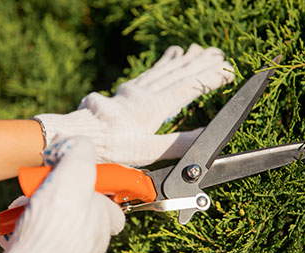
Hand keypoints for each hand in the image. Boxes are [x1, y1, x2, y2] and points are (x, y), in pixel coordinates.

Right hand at [0, 135, 124, 252]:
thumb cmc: (61, 221)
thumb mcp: (77, 171)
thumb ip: (80, 151)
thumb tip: (72, 144)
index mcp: (104, 218)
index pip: (112, 203)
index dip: (98, 186)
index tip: (79, 176)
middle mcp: (90, 237)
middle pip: (76, 208)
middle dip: (55, 193)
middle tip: (41, 187)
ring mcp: (68, 251)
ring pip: (53, 221)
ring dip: (35, 208)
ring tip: (23, 205)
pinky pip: (36, 236)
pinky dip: (23, 226)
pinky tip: (14, 222)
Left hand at [34, 44, 233, 165]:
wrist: (77, 136)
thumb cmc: (110, 148)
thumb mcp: (146, 151)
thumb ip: (176, 143)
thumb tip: (202, 136)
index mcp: (154, 108)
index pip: (188, 88)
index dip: (209, 78)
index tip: (227, 70)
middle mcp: (145, 94)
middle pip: (178, 74)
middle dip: (200, 63)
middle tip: (219, 53)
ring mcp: (133, 90)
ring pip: (164, 70)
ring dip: (184, 59)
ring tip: (198, 49)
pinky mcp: (124, 91)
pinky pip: (148, 72)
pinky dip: (162, 63)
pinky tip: (168, 56)